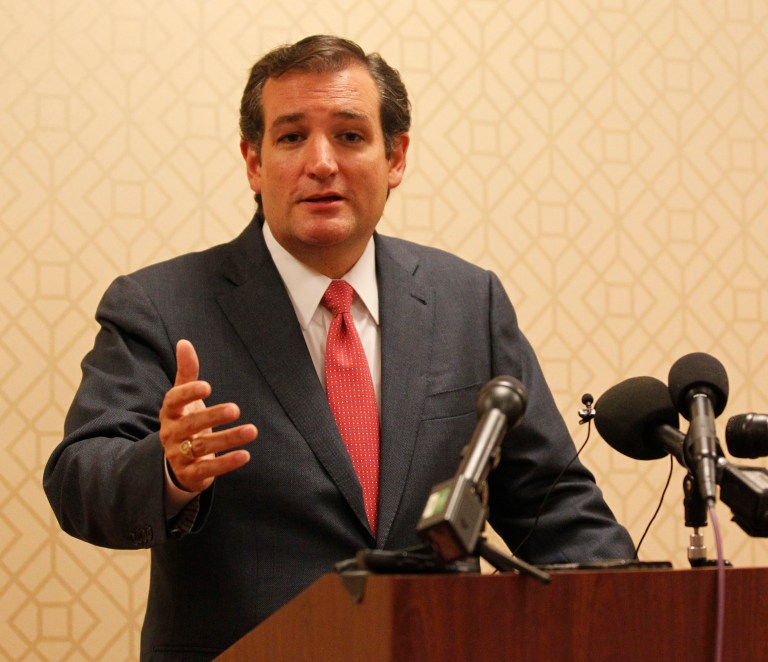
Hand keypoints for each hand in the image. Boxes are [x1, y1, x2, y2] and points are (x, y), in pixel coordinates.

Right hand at [160, 339, 254, 491]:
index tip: (207, 386)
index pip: (174, 401)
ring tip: (252, 430)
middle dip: (212, 416)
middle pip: (190, 425)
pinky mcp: (191, 474)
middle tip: (236, 409)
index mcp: (169, 413)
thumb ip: (187, 372)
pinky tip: (245, 455)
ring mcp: (180, 456)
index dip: (188, 394)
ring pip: (203, 447)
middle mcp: (172, 434)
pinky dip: (226, 463)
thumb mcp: (184, 398)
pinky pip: (209, 469)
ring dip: (228, 438)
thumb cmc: (185, 421)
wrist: (176, 462)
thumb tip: (184, 342)